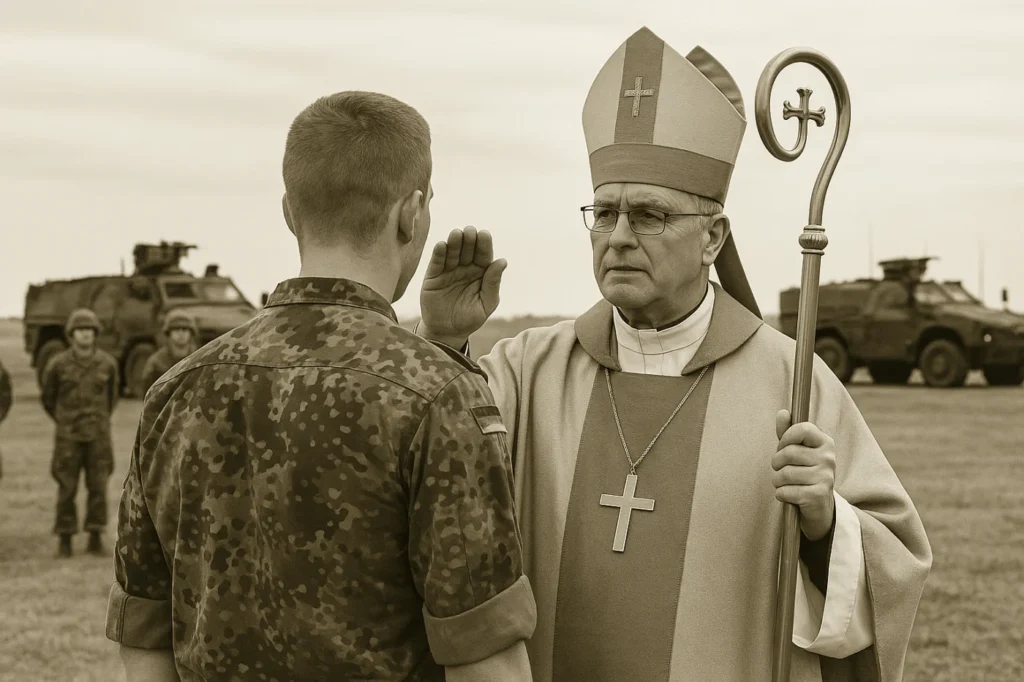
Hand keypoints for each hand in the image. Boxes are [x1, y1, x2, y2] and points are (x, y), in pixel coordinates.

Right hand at [419, 227, 506, 345]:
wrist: (447, 332)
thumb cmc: (470, 318)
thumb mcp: (486, 303)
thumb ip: (492, 283)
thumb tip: (502, 261)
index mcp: (481, 272)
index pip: (484, 254)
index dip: (484, 244)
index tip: (484, 234)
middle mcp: (465, 267)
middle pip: (467, 249)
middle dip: (469, 239)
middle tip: (470, 232)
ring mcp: (448, 270)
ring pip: (452, 252)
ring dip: (454, 242)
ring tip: (456, 234)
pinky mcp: (433, 276)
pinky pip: (436, 262)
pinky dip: (439, 253)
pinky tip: (442, 246)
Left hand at [772, 409, 836, 541]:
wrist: (819, 507)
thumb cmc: (804, 473)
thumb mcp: (797, 451)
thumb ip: (787, 432)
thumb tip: (782, 412)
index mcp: (825, 443)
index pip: (802, 429)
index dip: (786, 438)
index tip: (783, 447)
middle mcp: (828, 458)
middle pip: (788, 453)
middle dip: (777, 463)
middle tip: (781, 469)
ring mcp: (825, 477)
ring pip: (784, 474)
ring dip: (777, 481)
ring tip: (785, 483)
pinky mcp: (818, 495)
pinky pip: (786, 491)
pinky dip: (781, 494)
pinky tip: (789, 495)